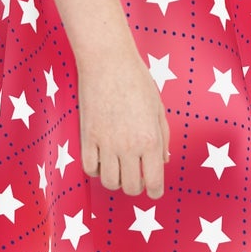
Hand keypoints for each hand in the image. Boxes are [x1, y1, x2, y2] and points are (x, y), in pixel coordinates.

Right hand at [77, 50, 169, 198]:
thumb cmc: (136, 79)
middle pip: (131, 187)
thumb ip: (163, 136)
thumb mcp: (158, 107)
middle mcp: (129, 146)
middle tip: (136, 174)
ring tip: (118, 165)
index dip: (155, 190)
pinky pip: (90, 168)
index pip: (154, 182)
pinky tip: (102, 157)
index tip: (153, 189)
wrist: (108, 61)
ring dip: (115, 178)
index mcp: (150, 139)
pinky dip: (96, 168)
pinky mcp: (87, 136)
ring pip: (109, 182)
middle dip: (136, 186)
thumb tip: (163, 161)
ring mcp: (106, 143)